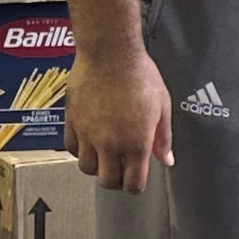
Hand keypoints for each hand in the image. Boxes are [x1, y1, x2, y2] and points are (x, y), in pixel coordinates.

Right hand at [69, 47, 171, 192]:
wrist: (109, 53)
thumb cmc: (139, 74)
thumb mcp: (161, 106)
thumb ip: (163, 137)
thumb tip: (167, 160)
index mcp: (136, 143)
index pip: (133, 184)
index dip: (135, 185)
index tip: (136, 178)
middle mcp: (110, 144)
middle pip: (108, 181)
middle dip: (116, 180)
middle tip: (120, 169)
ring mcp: (89, 134)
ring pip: (87, 168)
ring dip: (97, 165)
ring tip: (104, 153)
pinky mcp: (72, 122)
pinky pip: (72, 148)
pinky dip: (80, 149)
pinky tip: (89, 139)